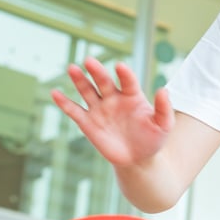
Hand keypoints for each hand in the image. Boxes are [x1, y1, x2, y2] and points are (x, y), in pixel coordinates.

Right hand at [51, 57, 173, 168]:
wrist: (138, 159)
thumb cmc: (153, 139)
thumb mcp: (164, 125)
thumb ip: (164, 108)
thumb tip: (163, 90)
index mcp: (132, 96)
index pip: (128, 81)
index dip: (124, 74)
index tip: (120, 66)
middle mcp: (114, 99)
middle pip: (103, 81)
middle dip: (96, 71)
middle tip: (89, 60)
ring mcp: (100, 110)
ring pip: (87, 91)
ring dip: (79, 80)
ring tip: (72, 68)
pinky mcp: (88, 123)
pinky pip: (74, 111)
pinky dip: (64, 102)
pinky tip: (55, 93)